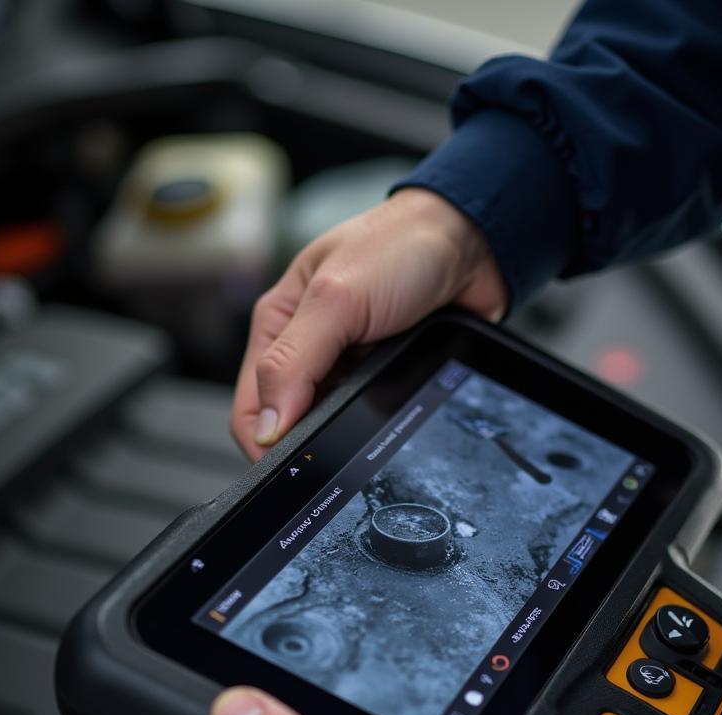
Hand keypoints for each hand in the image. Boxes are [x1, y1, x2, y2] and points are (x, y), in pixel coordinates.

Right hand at [232, 188, 507, 459]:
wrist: (472, 241)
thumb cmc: (401, 245)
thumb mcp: (335, 299)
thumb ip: (293, 362)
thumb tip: (267, 427)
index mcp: (278, 325)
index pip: (250, 405)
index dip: (263, 442)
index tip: (290, 465)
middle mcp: (308, 349)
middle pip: (289, 421)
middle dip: (309, 439)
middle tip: (336, 446)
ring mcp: (348, 367)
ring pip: (332, 425)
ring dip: (349, 430)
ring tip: (371, 412)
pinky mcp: (383, 377)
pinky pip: (372, 417)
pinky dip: (379, 420)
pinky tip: (393, 405)